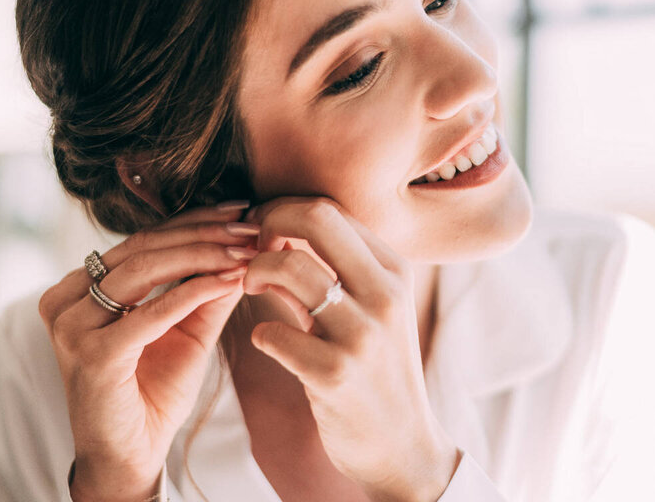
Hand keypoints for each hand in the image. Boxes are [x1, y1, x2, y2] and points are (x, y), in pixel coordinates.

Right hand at [38, 203, 258, 501]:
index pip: (142, 240)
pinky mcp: (92, 354)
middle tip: (251, 226)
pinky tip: (230, 280)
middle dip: (204, 234)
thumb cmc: (154, 391)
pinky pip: (151, 312)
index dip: (193, 221)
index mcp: (78, 289)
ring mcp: (72, 327)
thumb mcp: (187, 330)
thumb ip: (210, 289)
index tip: (239, 209)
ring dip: (204, 256)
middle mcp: (66, 301)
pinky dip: (194, 292)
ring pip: (146, 270)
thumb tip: (251, 246)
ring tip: (247, 251)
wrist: (131, 455)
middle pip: (144, 248)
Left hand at [243, 197, 460, 501]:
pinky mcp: (335, 374)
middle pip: (315, 218)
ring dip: (254, 273)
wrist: (403, 444)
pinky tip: (268, 342)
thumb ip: (336, 270)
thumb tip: (280, 230)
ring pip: (289, 267)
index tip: (264, 232)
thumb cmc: (377, 370)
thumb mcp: (373, 310)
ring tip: (251, 288)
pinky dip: (259, 333)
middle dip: (269, 222)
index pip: (331, 209)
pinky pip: (272, 333)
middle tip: (251, 248)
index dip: (284, 211)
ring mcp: (362, 334)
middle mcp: (385, 294)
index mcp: (395, 271)